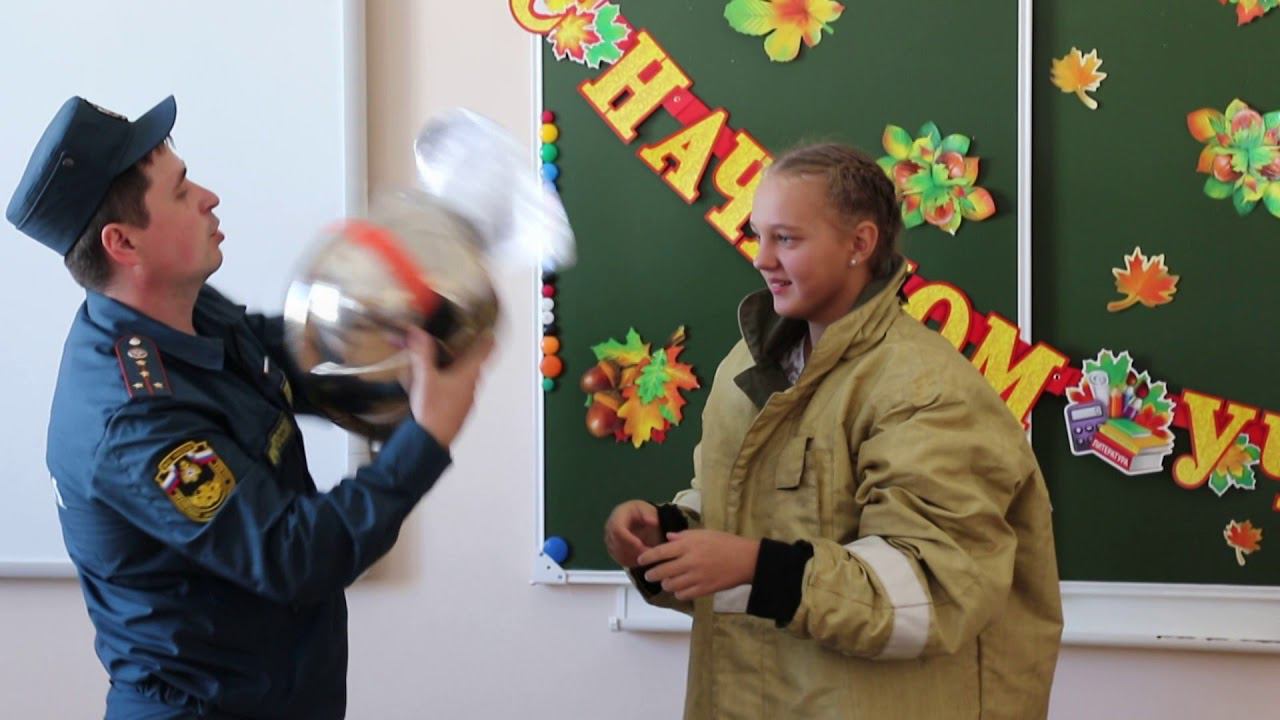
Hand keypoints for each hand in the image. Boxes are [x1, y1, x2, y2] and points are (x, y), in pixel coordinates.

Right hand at [403, 327, 493, 447]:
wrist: (432, 440)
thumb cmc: (433, 409)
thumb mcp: (424, 377)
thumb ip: (421, 353)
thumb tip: (417, 332)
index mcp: (470, 373)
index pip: (487, 349)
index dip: (488, 336)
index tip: (486, 326)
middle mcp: (473, 384)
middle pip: (474, 361)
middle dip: (463, 349)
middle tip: (451, 339)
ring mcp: (467, 398)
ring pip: (465, 375)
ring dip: (454, 366)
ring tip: (438, 358)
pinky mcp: (459, 407)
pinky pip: (458, 388)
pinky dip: (449, 380)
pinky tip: (434, 381)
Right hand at [604, 499, 662, 567]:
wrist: (643, 520)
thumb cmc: (646, 515)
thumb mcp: (650, 511)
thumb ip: (651, 516)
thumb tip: (653, 521)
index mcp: (618, 514)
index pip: (617, 529)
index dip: (628, 539)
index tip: (641, 545)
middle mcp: (610, 526)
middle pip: (616, 543)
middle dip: (632, 551)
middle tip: (647, 555)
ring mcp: (610, 539)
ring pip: (617, 553)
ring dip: (632, 557)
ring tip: (648, 557)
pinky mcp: (613, 549)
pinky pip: (619, 559)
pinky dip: (631, 562)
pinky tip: (642, 560)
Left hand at [637, 530, 759, 600]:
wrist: (746, 560)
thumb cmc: (725, 543)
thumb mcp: (705, 533)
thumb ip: (684, 536)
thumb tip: (668, 538)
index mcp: (689, 545)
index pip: (661, 552)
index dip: (648, 557)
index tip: (640, 560)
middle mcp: (690, 561)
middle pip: (662, 571)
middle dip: (652, 574)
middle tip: (649, 575)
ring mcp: (696, 577)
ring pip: (671, 585)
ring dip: (666, 584)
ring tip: (666, 581)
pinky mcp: (704, 589)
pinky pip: (683, 594)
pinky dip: (678, 593)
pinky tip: (680, 589)